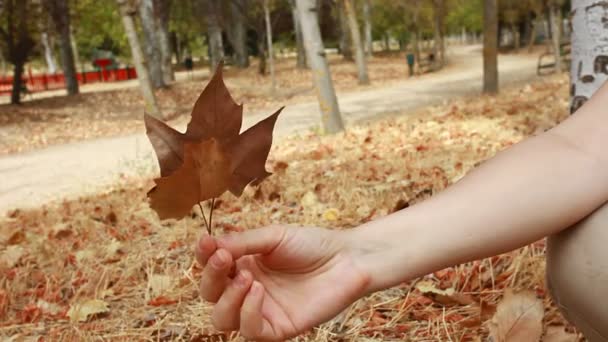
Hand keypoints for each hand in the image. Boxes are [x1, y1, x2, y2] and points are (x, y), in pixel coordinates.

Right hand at [194, 225, 371, 340]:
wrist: (346, 259)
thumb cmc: (312, 244)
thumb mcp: (273, 237)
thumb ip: (242, 243)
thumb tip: (208, 245)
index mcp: (243, 265)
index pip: (211, 267)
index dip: (203, 257)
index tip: (206, 243)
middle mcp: (247, 289)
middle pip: (211, 294)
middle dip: (212, 277)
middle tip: (224, 259)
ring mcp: (262, 310)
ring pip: (223, 319)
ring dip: (227, 298)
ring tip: (247, 277)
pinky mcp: (278, 328)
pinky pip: (251, 331)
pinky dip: (248, 312)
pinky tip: (258, 291)